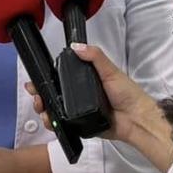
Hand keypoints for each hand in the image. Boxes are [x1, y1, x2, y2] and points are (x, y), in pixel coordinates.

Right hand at [28, 44, 172, 172]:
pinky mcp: (82, 126)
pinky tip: (50, 122)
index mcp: (86, 81)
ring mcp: (80, 112)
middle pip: (54, 95)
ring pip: (56, 111)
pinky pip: (64, 125)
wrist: (137, 120)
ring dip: (45, 110)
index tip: (35, 79)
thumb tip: (76, 46)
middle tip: (36, 95)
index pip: (61, 78)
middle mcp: (81, 96)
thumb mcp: (111, 71)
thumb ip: (95, 57)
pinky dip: (54, 124)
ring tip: (42, 109)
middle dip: (41, 95)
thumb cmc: (127, 94)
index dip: (46, 78)